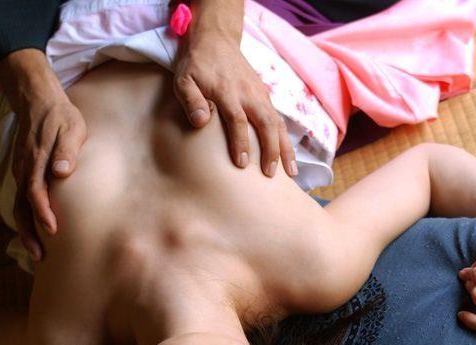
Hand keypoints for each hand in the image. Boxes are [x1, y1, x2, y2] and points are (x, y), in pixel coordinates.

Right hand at [10, 95, 86, 261]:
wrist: (38, 100)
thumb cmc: (60, 116)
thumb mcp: (71, 128)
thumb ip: (67, 150)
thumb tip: (62, 171)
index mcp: (35, 159)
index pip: (35, 191)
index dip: (42, 212)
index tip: (52, 229)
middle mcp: (23, 168)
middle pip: (21, 206)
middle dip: (28, 233)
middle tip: (40, 256)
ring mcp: (20, 171)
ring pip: (18, 206)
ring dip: (25, 230)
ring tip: (36, 252)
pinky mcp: (22, 172)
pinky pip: (20, 200)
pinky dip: (25, 218)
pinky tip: (34, 232)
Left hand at [173, 36, 297, 177]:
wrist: (217, 39)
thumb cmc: (197, 64)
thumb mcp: (184, 79)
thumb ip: (191, 100)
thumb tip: (201, 122)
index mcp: (228, 92)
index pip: (238, 120)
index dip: (241, 143)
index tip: (243, 163)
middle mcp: (249, 94)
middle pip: (266, 124)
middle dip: (271, 150)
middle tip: (270, 174)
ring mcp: (260, 94)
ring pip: (278, 123)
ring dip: (285, 148)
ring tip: (291, 172)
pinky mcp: (265, 96)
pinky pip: (279, 120)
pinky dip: (285, 139)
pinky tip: (288, 156)